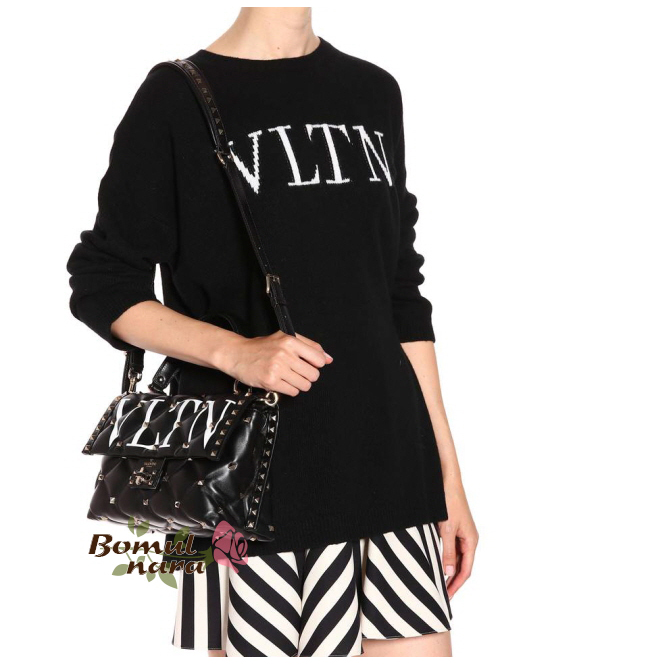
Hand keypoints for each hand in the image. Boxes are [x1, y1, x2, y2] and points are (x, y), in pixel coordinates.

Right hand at [217, 330, 332, 396]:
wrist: (237, 354)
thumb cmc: (262, 347)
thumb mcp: (285, 339)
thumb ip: (309, 347)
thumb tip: (329, 359)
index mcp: (290, 341)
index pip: (319, 359)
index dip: (316, 364)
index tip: (307, 364)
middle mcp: (285, 353)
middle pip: (313, 374)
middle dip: (307, 376)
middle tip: (295, 372)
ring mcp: (277, 368)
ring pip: (304, 385)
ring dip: (298, 384)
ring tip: (287, 377)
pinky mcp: (270, 381)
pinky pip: (293, 391)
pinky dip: (289, 389)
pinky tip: (281, 382)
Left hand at [438, 482, 477, 599]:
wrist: (447, 480)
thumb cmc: (448, 502)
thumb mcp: (446, 529)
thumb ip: (447, 551)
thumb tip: (449, 572)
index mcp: (471, 541)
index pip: (466, 570)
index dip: (456, 584)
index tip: (447, 597)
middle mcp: (468, 539)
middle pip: (462, 566)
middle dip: (453, 581)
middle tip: (441, 595)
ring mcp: (461, 533)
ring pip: (456, 557)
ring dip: (448, 570)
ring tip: (438, 583)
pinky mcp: (453, 527)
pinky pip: (450, 548)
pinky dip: (445, 558)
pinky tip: (436, 563)